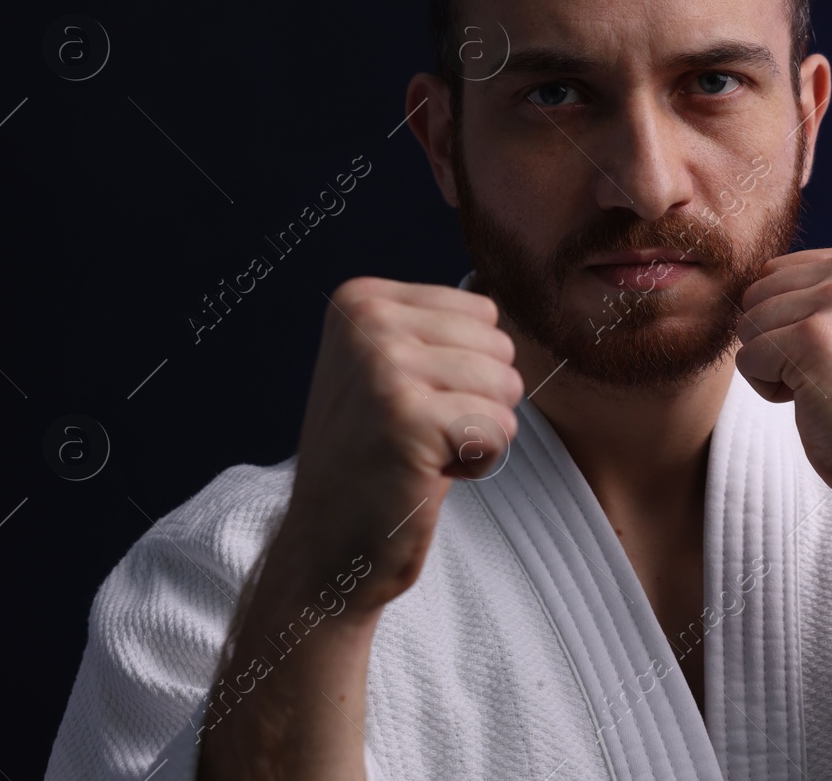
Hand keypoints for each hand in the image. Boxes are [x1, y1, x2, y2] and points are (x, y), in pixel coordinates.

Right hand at [272, 276, 525, 615]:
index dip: (466, 370)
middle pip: (500, 346)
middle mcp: (368, 321)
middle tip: (417, 435)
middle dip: (478, 400)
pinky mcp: (409, 418)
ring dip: (478, 432)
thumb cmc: (374, 459)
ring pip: (506, 385)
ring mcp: (385, 367)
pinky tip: (428, 475)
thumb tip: (496, 286)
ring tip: (422, 452)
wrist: (325, 546)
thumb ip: (433, 327)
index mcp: (362, 299)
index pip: (483, 313)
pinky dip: (478, 463)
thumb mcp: (388, 369)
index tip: (411, 403)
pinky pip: (499, 428)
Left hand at [734, 243, 831, 501]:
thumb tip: (751, 283)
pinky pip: (747, 360)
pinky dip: (769, 390)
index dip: (790, 322)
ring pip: (747, 325)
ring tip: (824, 385)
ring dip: (772, 366)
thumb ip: (818, 289)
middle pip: (756, 293)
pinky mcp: (814, 338)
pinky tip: (815, 400)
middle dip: (775, 340)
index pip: (777, 272)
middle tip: (829, 373)